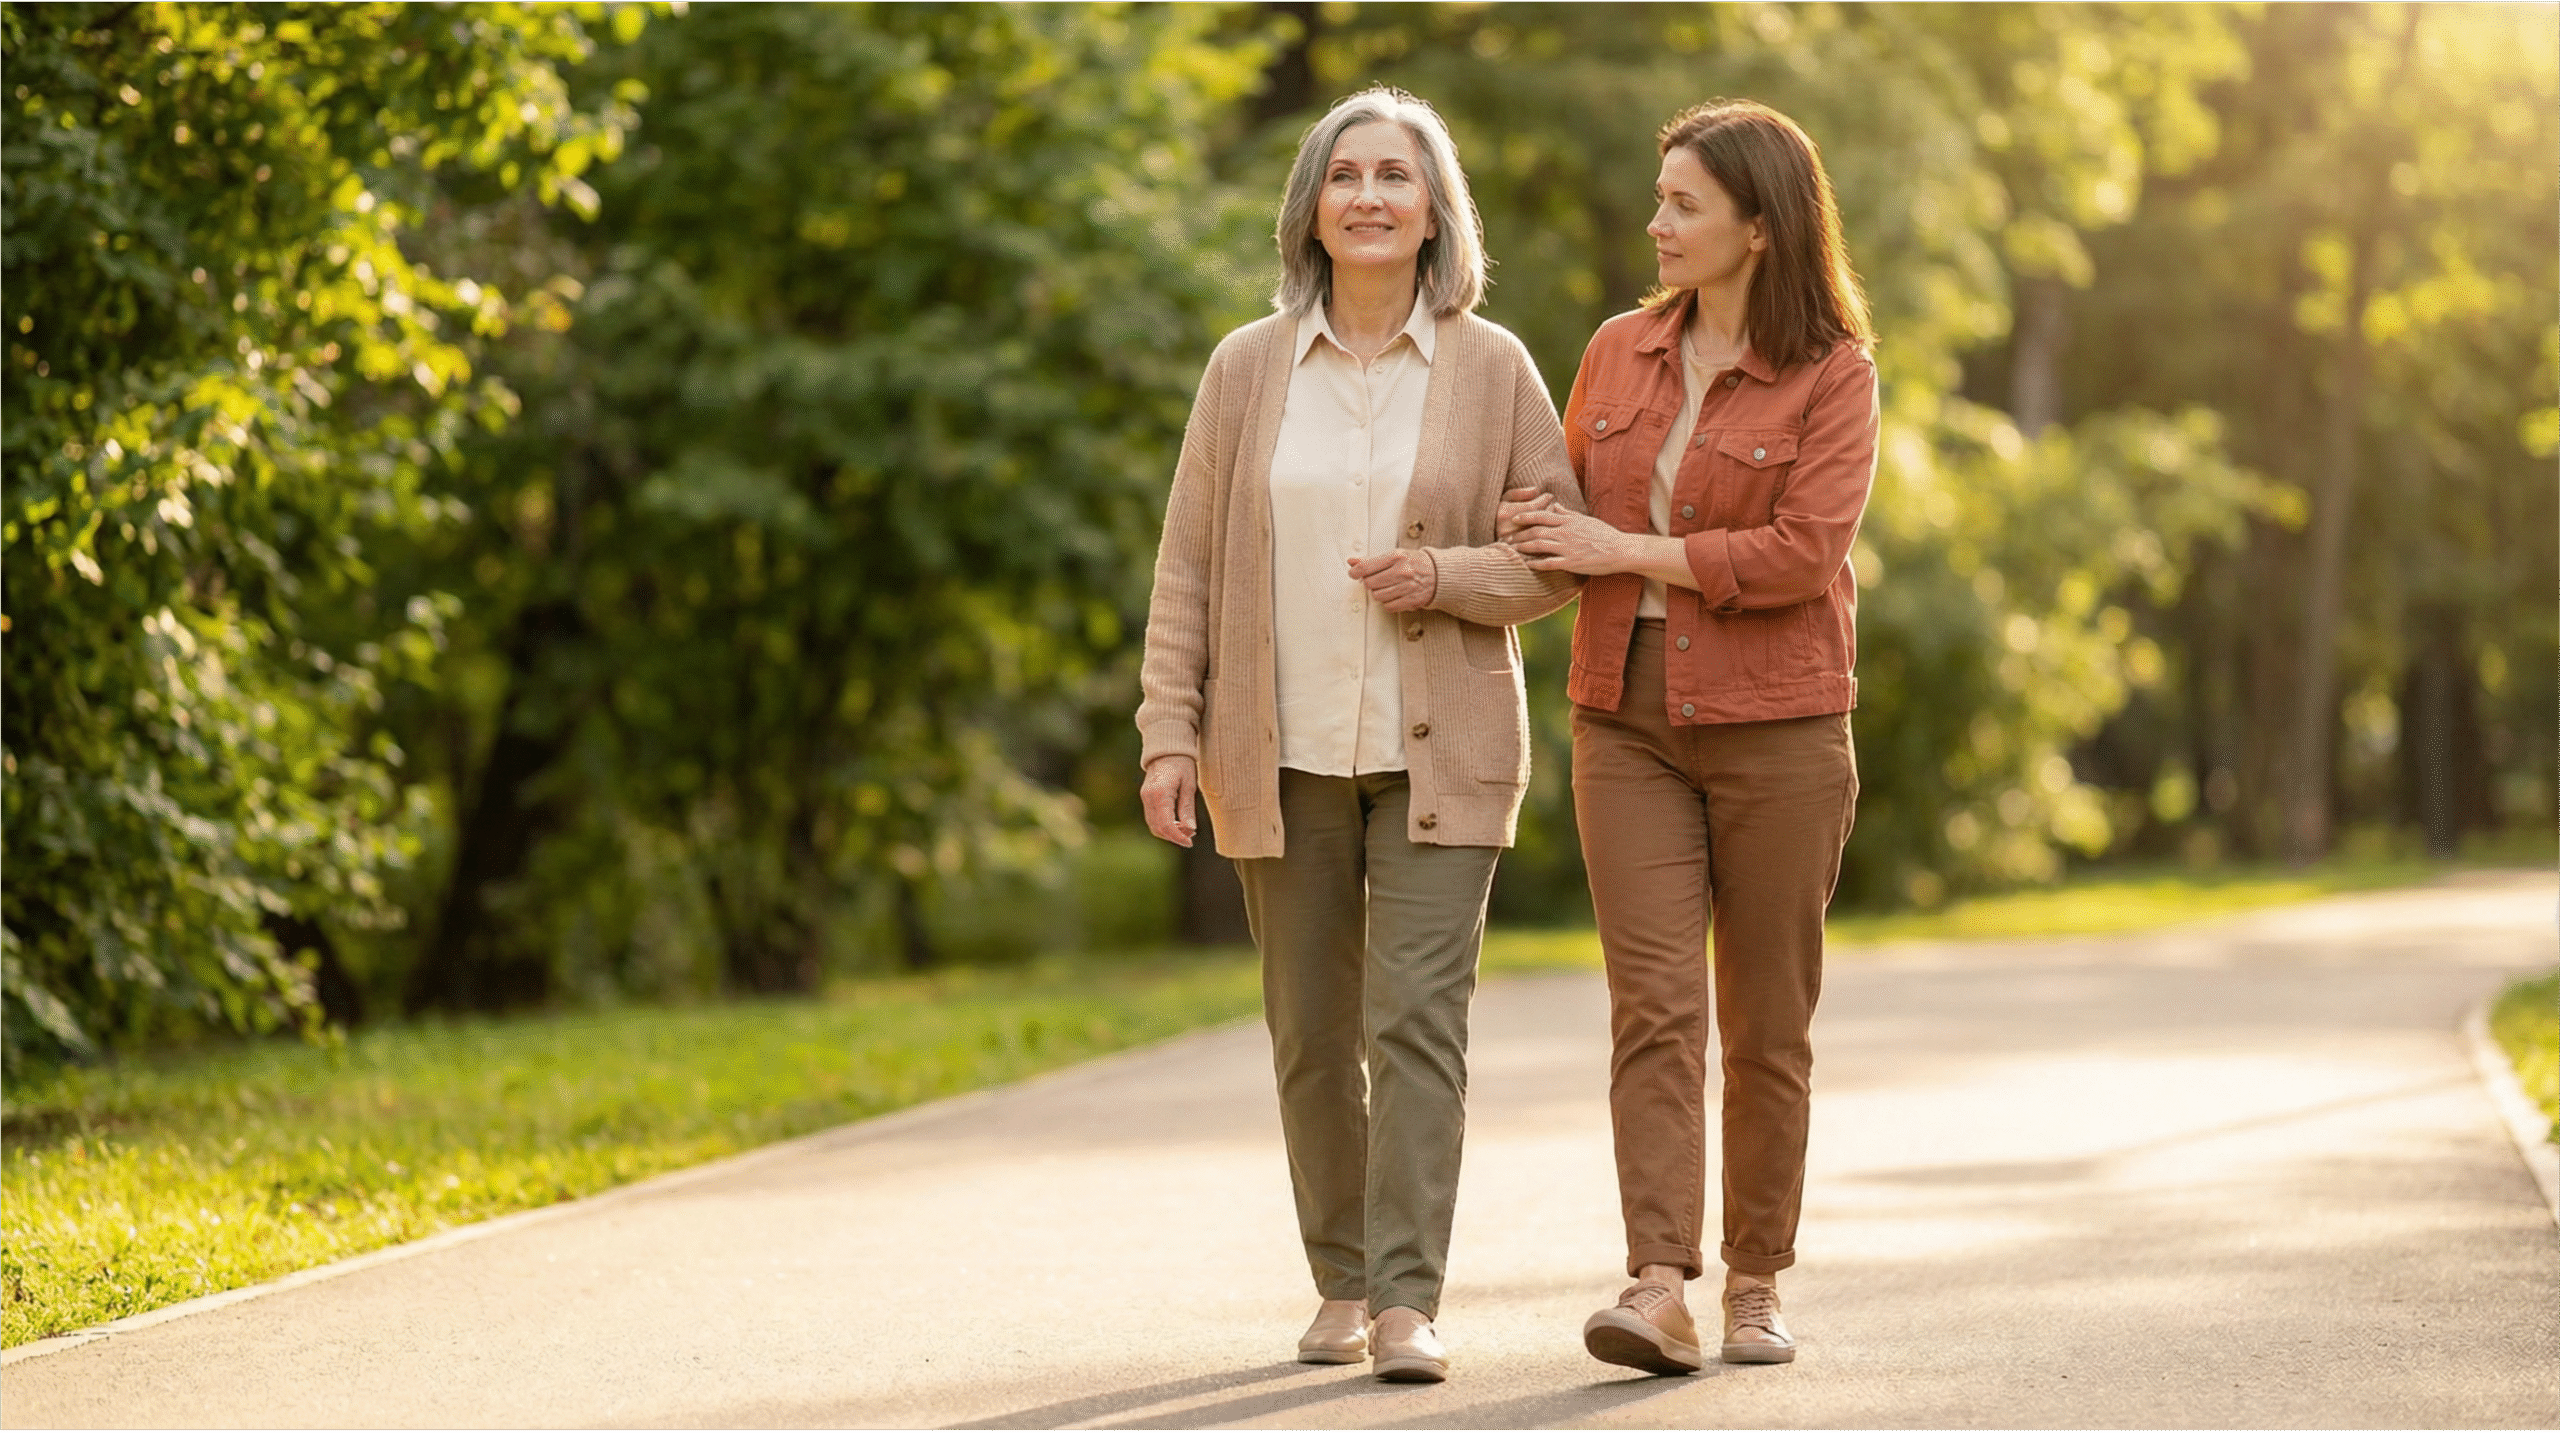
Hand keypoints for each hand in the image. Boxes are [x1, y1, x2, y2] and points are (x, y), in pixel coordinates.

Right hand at [1140, 755, 1198, 847]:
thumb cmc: (1182, 764)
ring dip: (1169, 832)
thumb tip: (1190, 829)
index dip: (1178, 837)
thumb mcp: (1190, 785)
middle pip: (1158, 828)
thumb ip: (1187, 809)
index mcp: (1161, 794)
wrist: (1167, 749)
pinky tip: (1177, 823)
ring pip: (1153, 825)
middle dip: (1174, 836)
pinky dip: (1164, 825)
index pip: (1166, 824)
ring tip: (1186, 829)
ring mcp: (1145, 798)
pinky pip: (1152, 818)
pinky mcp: (1145, 798)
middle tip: (1190, 836)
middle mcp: (1148, 797)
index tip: (1189, 842)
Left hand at [1348, 549, 1436, 611]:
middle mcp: (1402, 571)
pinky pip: (1388, 607)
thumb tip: (1351, 562)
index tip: (1353, 574)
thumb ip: (1372, 560)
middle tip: (1376, 580)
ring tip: (1388, 587)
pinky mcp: (1411, 601)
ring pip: (1377, 596)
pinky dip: (1388, 603)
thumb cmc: (1413, 563)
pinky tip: (1395, 595)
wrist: (1438, 575)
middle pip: (1370, 583)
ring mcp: (1407, 587)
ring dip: (1379, 593)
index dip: (1355, 572)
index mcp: (1397, 557)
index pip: (1366, 567)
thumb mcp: (1395, 556)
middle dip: (1369, 583)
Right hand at [1497, 487, 1557, 545]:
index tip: (1548, 496)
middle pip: (1538, 520)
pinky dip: (1545, 534)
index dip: (1544, 500)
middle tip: (1552, 504)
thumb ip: (1519, 493)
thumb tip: (1536, 490)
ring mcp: (1514, 542)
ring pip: (1540, 532)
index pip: (1532, 507)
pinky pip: (1537, 543)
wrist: (1485, 536)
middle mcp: (1510, 529)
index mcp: (1505, 514)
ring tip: (1551, 514)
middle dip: (1549, 509)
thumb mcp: (1504, 500)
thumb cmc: (1498, 515)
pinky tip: (1547, 527)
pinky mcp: (1518, 551)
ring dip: (1549, 522)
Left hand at [1509, 506, 1629, 574]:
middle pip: (1536, 530)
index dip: (1526, 516)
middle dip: (1519, 534)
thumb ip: (1568, 513)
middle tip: (1507, 538)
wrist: (1620, 550)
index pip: (1542, 515)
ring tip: (1513, 550)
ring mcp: (1567, 548)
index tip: (1514, 518)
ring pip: (1539, 545)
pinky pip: (1549, 563)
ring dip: (1523, 547)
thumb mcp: (1585, 519)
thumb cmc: (1604, 534)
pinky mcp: (1571, 563)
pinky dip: (1535, 563)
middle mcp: (1565, 533)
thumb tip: (1554, 505)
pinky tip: (1527, 564)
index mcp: (1569, 521)